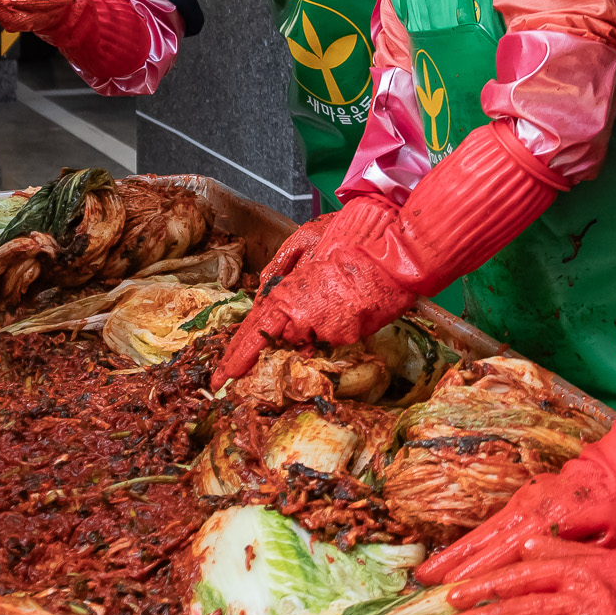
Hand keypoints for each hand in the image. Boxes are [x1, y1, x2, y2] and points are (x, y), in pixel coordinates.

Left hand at [210, 202, 415, 387]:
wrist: (394, 251)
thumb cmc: (352, 237)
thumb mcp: (305, 241)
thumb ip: (281, 271)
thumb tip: (265, 297)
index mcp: (288, 296)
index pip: (254, 333)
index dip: (236, 357)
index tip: (221, 376)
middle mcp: (304, 319)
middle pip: (275, 342)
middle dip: (256, 356)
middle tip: (230, 376)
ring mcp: (328, 331)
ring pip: (306, 339)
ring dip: (305, 331)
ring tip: (319, 309)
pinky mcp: (350, 336)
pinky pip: (333, 335)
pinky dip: (332, 324)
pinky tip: (342, 306)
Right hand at [413, 416, 615, 585]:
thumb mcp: (610, 540)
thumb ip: (573, 555)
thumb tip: (540, 572)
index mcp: (549, 519)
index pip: (507, 552)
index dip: (479, 573)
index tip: (455, 590)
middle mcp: (530, 507)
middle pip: (485, 539)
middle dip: (454, 563)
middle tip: (424, 582)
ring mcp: (525, 500)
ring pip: (483, 530)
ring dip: (455, 552)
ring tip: (427, 571)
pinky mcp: (525, 497)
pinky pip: (492, 523)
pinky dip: (471, 541)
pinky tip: (456, 556)